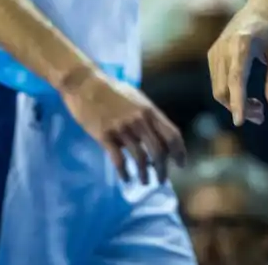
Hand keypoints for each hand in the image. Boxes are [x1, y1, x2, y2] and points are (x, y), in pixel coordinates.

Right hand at [59, 67, 185, 183]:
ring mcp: (123, 129)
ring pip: (140, 158)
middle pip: (158, 151)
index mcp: (150, 111)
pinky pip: (119, 160)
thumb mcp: (137, 99)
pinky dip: (124, 173)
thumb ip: (148, 117)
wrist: (86, 85)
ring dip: (144, 174)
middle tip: (162, 180)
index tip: (181, 165)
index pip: (172, 135)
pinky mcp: (105, 136)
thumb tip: (158, 136)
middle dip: (162, 169)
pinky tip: (126, 179)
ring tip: (145, 182)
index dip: (179, 152)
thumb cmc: (113, 91)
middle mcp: (140, 121)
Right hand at [208, 0, 267, 125]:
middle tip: (261, 116)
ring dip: (235, 104)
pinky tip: (247, 98)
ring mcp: (215, 50)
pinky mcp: (213, 54)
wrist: (262, 5)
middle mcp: (224, 46)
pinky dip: (230, 94)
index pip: (237, 78)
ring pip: (218, 89)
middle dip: (240, 107)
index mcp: (243, 43)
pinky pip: (218, 82)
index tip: (240, 122)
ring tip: (259, 109)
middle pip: (224, 89)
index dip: (238, 101)